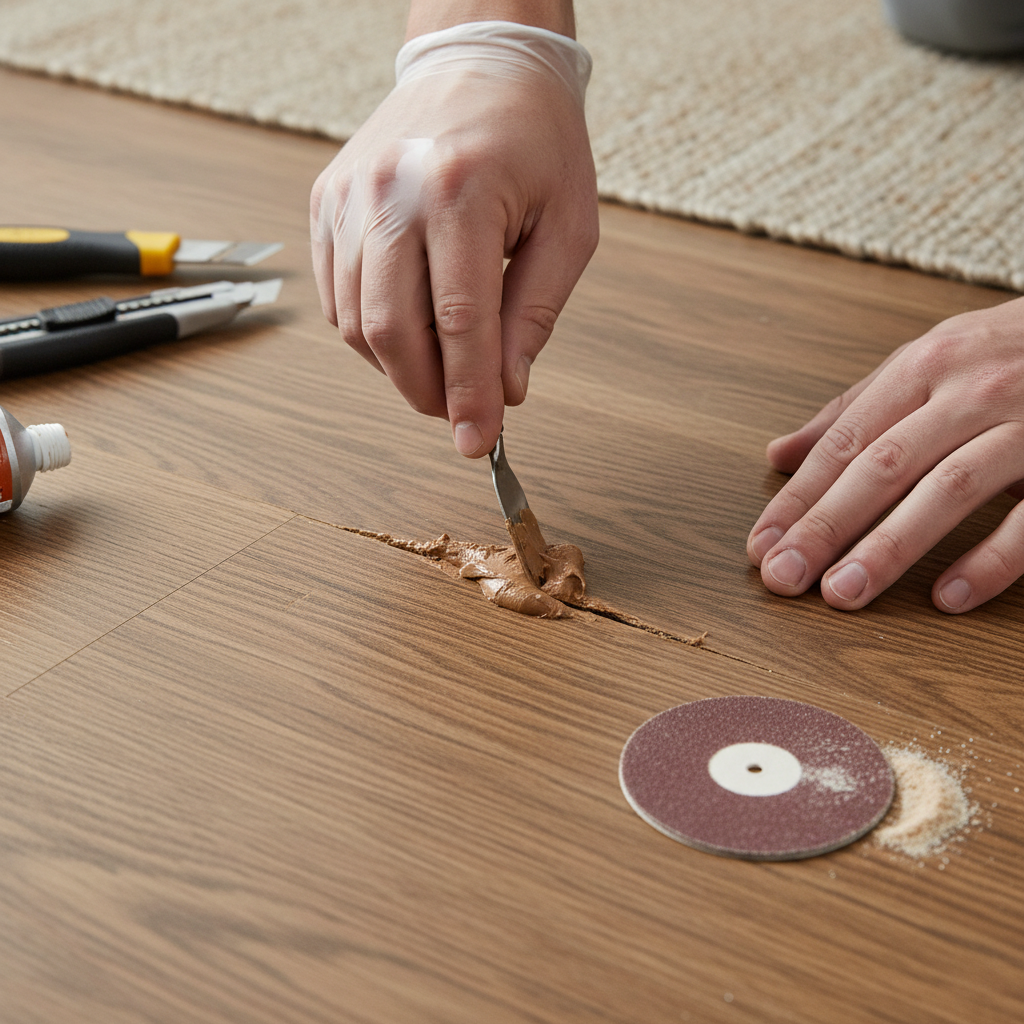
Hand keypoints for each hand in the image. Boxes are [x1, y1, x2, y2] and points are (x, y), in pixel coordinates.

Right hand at [310, 21, 597, 456]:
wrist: (480, 61)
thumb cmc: (536, 141)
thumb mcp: (568, 227)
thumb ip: (534, 314)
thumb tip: (507, 390)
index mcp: (461, 192)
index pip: (460, 323)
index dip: (469, 394)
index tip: (477, 442)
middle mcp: (392, 191)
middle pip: (392, 331)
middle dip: (427, 391)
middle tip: (459, 412)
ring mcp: (348, 195)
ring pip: (356, 323)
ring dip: (399, 368)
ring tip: (441, 368)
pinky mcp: (326, 201)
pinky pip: (337, 297)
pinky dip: (370, 334)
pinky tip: (410, 329)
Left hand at [747, 295, 1023, 612]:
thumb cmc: (1012, 350)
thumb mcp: (930, 362)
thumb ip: (854, 410)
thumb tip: (779, 454)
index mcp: (925, 368)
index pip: (845, 443)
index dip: (799, 497)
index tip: (760, 545)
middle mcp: (971, 390)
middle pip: (883, 466)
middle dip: (825, 526)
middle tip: (782, 579)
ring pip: (948, 487)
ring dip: (890, 545)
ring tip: (842, 593)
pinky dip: (991, 558)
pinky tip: (945, 597)